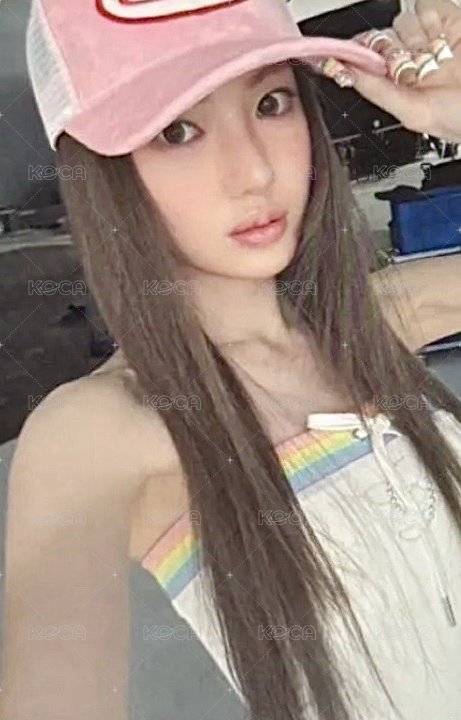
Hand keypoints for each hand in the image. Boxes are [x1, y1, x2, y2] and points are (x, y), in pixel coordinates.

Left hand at [339, 0, 460, 141]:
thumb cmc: (460, 119)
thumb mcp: (413, 113)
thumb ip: (378, 92)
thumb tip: (345, 73)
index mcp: (398, 85)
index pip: (365, 60)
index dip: (355, 54)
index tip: (343, 56)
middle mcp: (412, 61)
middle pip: (383, 35)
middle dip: (391, 47)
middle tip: (409, 62)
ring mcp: (432, 39)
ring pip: (405, 18)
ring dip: (415, 33)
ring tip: (434, 53)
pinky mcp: (452, 19)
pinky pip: (430, 4)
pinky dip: (432, 15)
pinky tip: (441, 35)